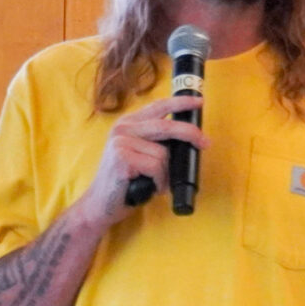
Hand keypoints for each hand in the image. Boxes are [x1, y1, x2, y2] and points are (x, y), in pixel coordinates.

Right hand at [85, 94, 206, 223]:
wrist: (99, 204)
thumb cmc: (125, 182)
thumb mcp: (139, 154)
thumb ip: (155, 141)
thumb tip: (187, 137)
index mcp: (128, 124)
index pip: (157, 106)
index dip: (180, 102)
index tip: (199, 102)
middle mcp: (122, 129)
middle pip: (166, 126)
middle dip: (190, 133)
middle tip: (205, 143)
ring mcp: (120, 142)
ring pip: (162, 153)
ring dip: (165, 173)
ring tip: (156, 182)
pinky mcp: (122, 159)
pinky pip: (155, 167)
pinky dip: (158, 181)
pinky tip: (150, 187)